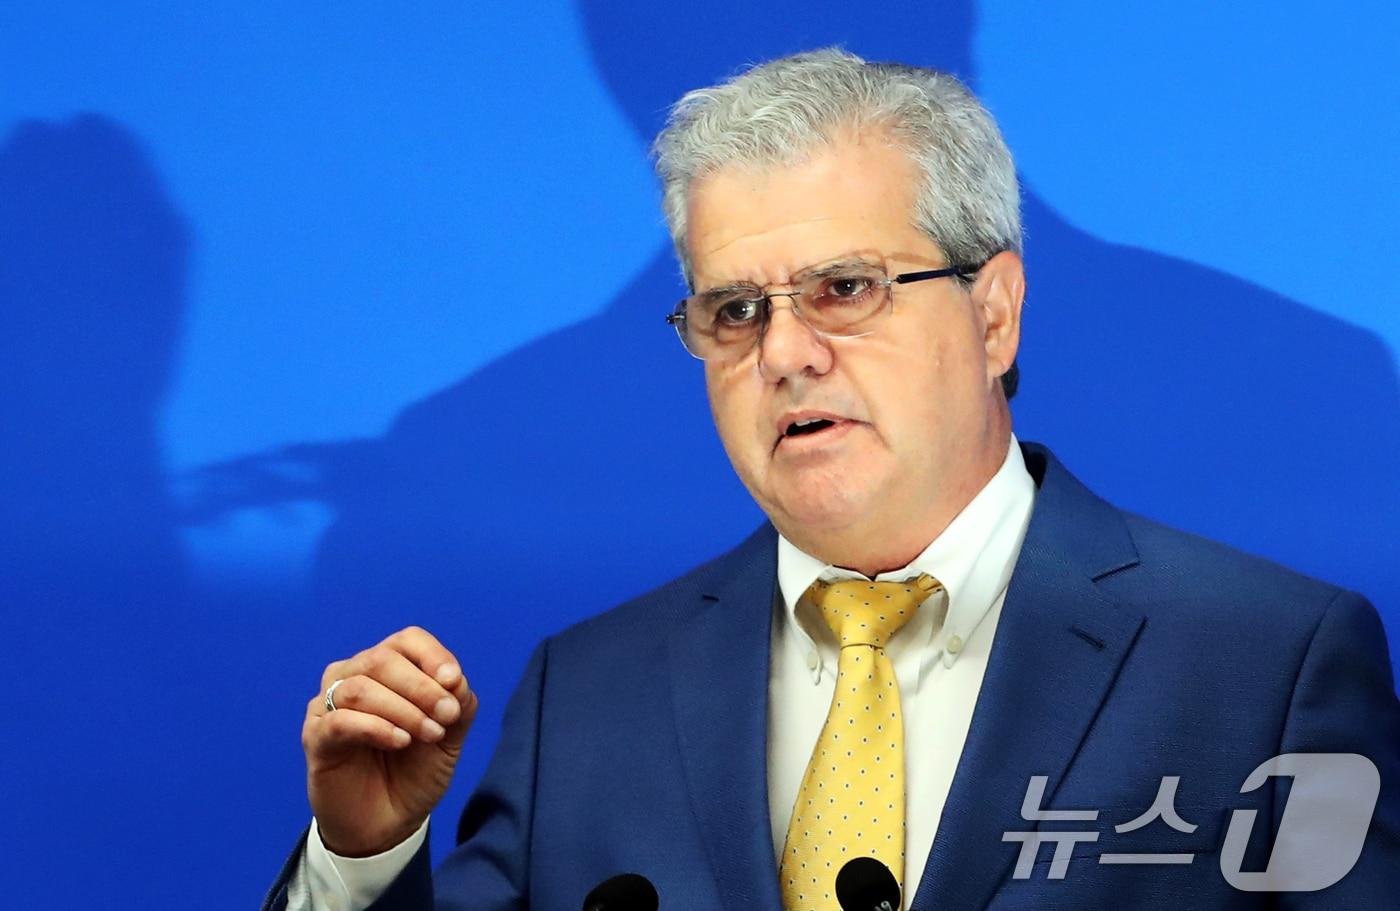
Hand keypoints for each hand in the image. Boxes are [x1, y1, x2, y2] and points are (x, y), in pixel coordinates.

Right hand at [303, 626, 477, 856]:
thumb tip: (456, 680)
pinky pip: (340, 721)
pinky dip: (375, 727)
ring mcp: (329, 706)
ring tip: (429, 734)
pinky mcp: (315, 738)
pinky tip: (400, 742)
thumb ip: (458, 705)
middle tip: (447, 716)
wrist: (387, 825)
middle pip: (383, 659)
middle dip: (422, 686)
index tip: (454, 680)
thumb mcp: (449, 738)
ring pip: (361, 688)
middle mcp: (353, 677)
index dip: (432, 655)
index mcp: (387, 669)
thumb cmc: (414, 772)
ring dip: (403, 709)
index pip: (407, 640)